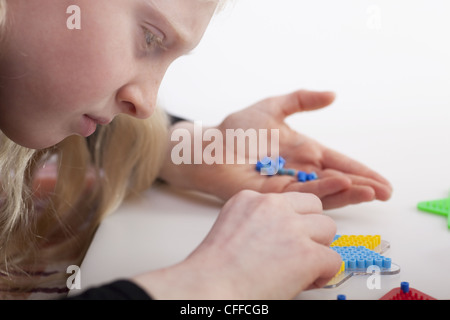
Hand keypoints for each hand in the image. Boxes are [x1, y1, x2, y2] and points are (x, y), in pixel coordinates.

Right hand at [132, 191, 341, 298]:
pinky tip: (303, 281)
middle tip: (296, 251)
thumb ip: (257, 223)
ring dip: (318, 248)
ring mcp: (292, 227)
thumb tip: (278, 236)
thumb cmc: (214, 270)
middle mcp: (272, 206)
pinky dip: (323, 274)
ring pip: (328, 228)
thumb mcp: (231, 228)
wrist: (210, 287)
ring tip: (299, 267)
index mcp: (250, 199)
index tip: (286, 237)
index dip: (291, 221)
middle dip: (310, 229)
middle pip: (313, 207)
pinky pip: (333, 260)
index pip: (288, 200)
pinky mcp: (307, 253)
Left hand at [159, 89, 391, 209]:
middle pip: (336, 180)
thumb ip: (301, 99)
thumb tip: (333, 95)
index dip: (361, 171)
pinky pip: (302, 193)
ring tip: (371, 192)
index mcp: (303, 151)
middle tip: (385, 193)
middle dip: (361, 186)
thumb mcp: (273, 107)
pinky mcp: (274, 195)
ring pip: (324, 191)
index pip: (338, 162)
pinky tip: (341, 185)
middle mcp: (300, 170)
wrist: (210, 147)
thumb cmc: (237, 129)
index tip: (383, 183)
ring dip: (348, 191)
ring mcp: (288, 184)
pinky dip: (323, 190)